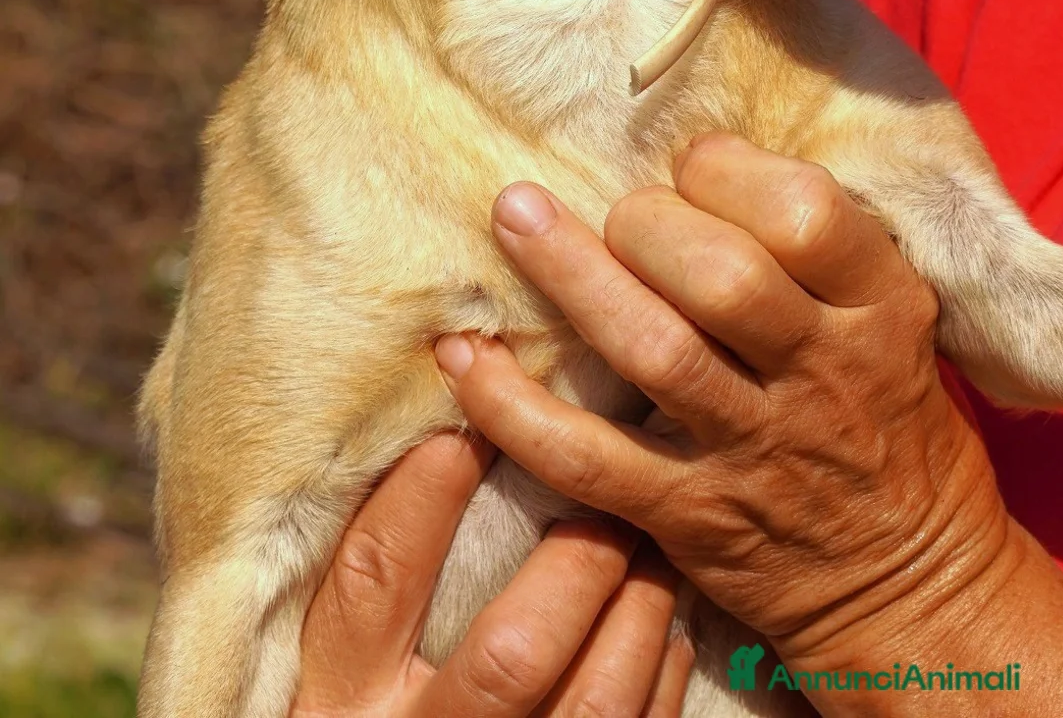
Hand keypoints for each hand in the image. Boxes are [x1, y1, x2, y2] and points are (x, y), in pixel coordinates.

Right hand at [290, 430, 693, 717]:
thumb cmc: (371, 702)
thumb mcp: (344, 660)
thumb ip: (378, 578)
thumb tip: (433, 440)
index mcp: (346, 694)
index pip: (379, 577)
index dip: (425, 494)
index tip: (471, 426)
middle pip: (510, 654)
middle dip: (575, 567)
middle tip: (605, 498)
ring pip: (593, 701)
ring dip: (636, 614)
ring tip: (648, 553)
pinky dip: (659, 676)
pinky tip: (664, 630)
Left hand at [433, 135, 1028, 678]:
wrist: (915, 589)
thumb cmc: (886, 423)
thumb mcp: (894, 322)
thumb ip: (816, 249)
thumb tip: (699, 158)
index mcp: (881, 309)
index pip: (807, 214)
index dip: (730, 172)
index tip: (691, 167)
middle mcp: (822, 375)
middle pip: (721, 278)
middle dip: (648, 223)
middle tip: (619, 214)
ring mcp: (753, 450)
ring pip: (651, 352)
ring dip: (570, 277)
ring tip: (514, 217)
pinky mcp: (688, 516)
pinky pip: (585, 459)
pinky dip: (513, 409)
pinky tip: (464, 357)